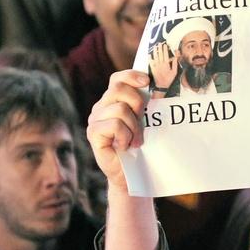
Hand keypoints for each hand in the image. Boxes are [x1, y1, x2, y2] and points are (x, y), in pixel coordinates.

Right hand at [87, 69, 149, 188]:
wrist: (130, 174)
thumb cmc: (139, 147)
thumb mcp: (144, 122)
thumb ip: (144, 105)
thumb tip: (156, 88)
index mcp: (112, 101)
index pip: (117, 79)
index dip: (131, 76)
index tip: (147, 81)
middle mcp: (101, 107)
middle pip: (118, 89)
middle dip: (137, 103)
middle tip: (142, 120)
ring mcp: (95, 120)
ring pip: (120, 109)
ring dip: (134, 127)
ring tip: (135, 140)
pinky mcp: (93, 133)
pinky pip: (115, 125)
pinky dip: (125, 136)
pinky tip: (125, 146)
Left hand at [148, 42, 176, 90]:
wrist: (162, 86)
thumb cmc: (169, 79)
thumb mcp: (174, 72)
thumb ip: (175, 63)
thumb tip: (175, 56)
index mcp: (166, 64)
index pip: (165, 54)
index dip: (165, 49)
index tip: (165, 44)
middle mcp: (160, 64)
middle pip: (160, 54)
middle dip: (160, 48)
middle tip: (160, 43)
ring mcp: (156, 66)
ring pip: (155, 57)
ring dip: (155, 51)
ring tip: (155, 46)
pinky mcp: (152, 69)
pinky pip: (150, 63)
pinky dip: (150, 58)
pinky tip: (149, 55)